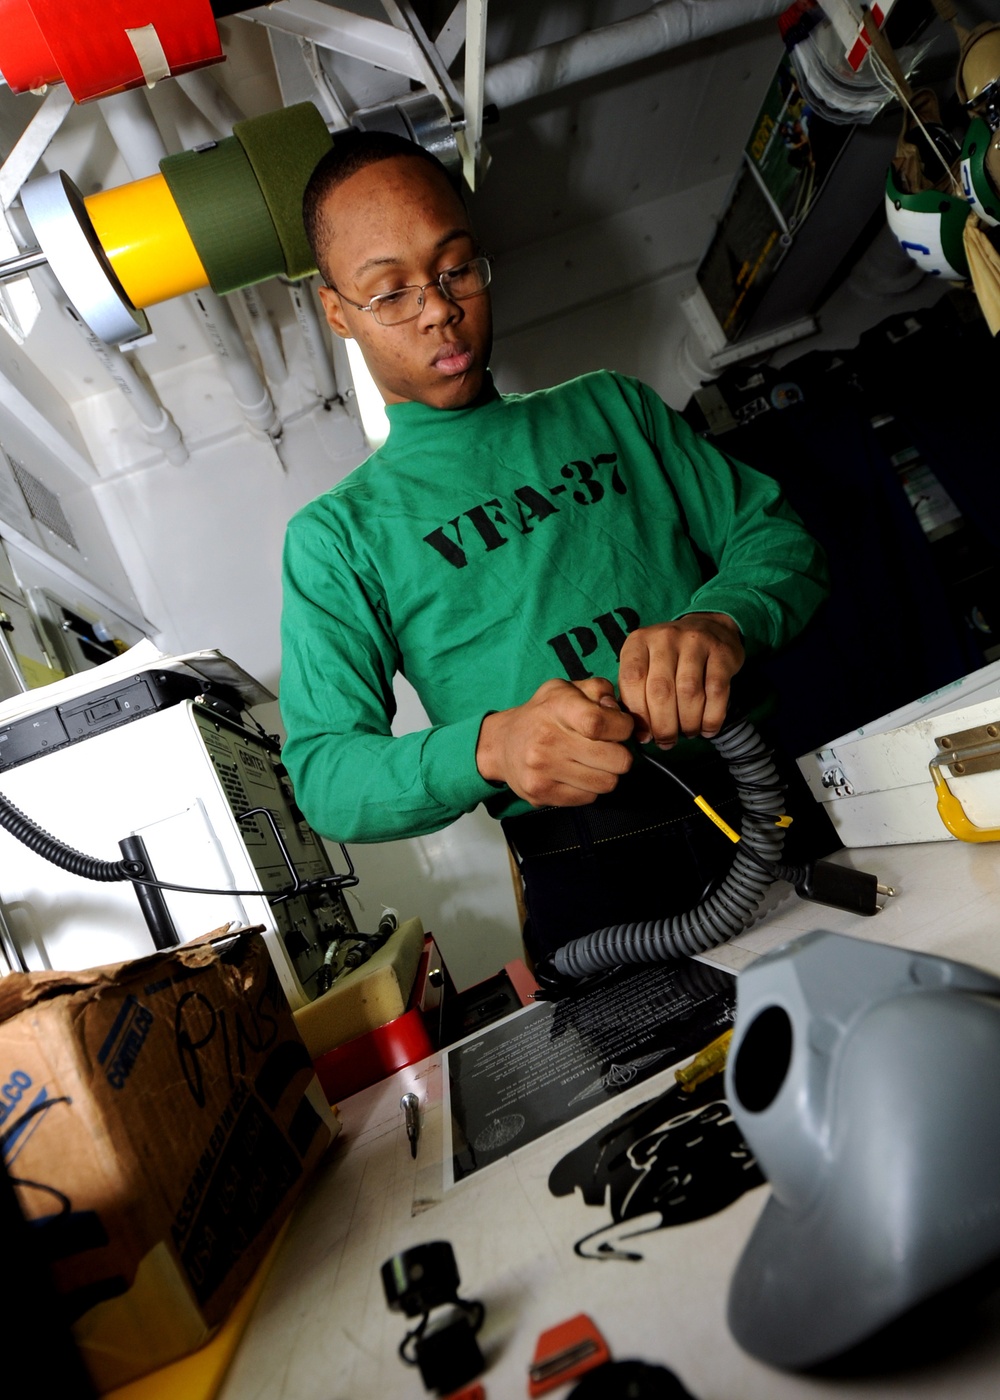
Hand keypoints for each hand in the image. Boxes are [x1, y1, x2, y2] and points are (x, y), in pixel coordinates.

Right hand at [476, 677, 633, 806]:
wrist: (502, 744)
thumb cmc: (542, 714)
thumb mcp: (566, 689)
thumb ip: (599, 691)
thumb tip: (620, 713)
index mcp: (557, 707)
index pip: (600, 723)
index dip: (622, 728)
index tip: (621, 728)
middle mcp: (547, 739)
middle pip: (616, 760)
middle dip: (620, 753)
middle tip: (607, 747)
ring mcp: (543, 769)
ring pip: (607, 783)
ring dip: (607, 773)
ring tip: (592, 761)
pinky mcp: (542, 793)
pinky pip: (589, 798)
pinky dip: (589, 788)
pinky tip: (577, 774)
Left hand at [618, 613, 743, 747]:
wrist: (709, 627)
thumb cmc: (670, 657)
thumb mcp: (645, 664)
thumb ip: (636, 693)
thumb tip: (639, 734)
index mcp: (639, 641)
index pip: (631, 680)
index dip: (637, 713)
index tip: (644, 735)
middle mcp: (665, 638)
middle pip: (660, 690)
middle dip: (663, 725)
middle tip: (667, 741)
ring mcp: (695, 642)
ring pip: (689, 692)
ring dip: (688, 722)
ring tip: (687, 733)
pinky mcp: (721, 653)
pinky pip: (716, 691)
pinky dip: (712, 717)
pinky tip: (707, 729)